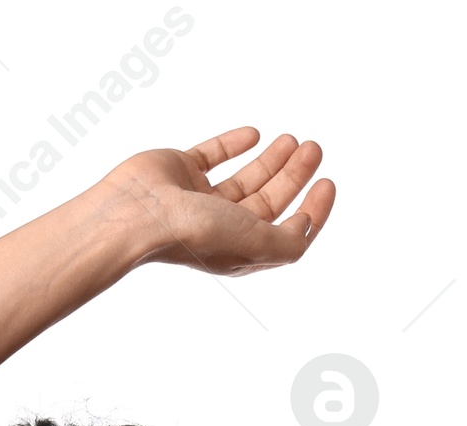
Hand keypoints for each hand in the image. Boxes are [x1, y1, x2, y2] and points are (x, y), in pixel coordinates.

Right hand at [99, 129, 335, 277]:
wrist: (138, 213)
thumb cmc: (193, 234)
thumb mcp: (255, 244)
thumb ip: (288, 243)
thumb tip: (307, 226)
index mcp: (240, 250)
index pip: (285, 231)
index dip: (312, 210)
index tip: (328, 183)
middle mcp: (221, 227)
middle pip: (269, 200)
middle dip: (295, 175)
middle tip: (314, 148)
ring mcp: (199, 198)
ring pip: (246, 177)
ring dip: (272, 160)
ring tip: (293, 140)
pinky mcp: (180, 171)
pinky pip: (212, 155)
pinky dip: (233, 144)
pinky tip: (253, 134)